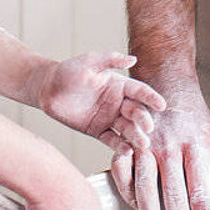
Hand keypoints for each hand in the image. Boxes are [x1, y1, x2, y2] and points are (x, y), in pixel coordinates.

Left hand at [31, 52, 165, 149]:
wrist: (48, 89)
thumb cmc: (69, 71)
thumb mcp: (90, 61)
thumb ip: (110, 59)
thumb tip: (133, 59)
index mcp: (119, 85)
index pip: (140, 91)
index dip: (151, 98)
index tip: (162, 105)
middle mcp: (118, 102)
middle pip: (136, 112)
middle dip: (144, 120)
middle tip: (148, 127)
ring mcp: (109, 118)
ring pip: (127, 128)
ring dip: (136, 136)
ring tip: (141, 144)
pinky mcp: (98, 131)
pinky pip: (111, 140)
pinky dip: (120, 146)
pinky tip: (126, 151)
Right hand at [109, 77, 209, 209]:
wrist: (166, 80)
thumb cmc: (192, 113)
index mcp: (196, 148)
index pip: (201, 194)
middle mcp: (171, 148)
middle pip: (175, 198)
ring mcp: (147, 145)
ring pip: (147, 189)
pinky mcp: (129, 141)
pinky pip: (123, 169)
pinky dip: (126, 190)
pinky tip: (132, 208)